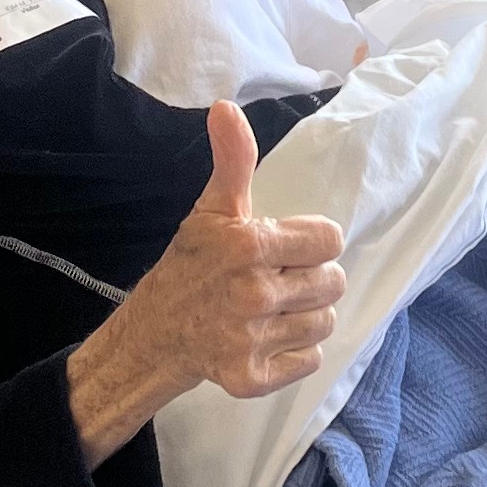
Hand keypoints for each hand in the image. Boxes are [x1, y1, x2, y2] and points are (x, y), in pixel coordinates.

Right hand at [67, 104, 348, 465]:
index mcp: (250, 245)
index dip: (310, 243)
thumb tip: (226, 107)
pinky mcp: (251, 379)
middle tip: (276, 282)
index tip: (282, 249)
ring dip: (303, 317)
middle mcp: (254, 294)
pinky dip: (293, 354)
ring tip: (271, 311)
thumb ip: (233, 161)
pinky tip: (265, 340)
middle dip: (309, 280)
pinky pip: (309, 360)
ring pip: (324, 323)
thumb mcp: (211, 209)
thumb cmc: (190, 266)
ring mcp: (252, 339)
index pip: (329, 240)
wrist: (153, 334)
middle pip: (333, 283)